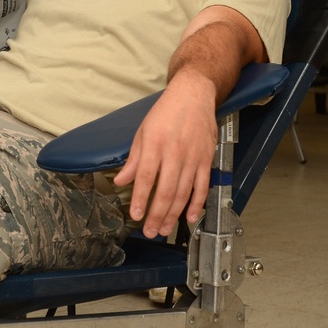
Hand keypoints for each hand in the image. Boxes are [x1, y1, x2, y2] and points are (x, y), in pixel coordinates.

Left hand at [112, 75, 217, 238]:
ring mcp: (193, 158)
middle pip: (166, 191)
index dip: (141, 199)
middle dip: (157, 214)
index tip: (136, 215)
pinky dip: (197, 204)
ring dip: (174, 214)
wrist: (193, 96)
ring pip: (184, 193)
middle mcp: (175, 152)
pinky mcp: (206, 160)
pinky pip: (202, 187)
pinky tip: (190, 217)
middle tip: (151, 231)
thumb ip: (134, 159)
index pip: (146, 178)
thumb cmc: (166, 112)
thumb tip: (121, 180)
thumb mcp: (142, 131)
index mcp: (155, 144)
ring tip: (165, 229)